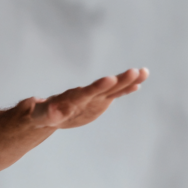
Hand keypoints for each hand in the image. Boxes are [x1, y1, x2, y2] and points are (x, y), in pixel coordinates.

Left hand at [25, 67, 148, 129]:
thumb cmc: (43, 114)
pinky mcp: (100, 101)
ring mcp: (95, 97)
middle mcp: (87, 94)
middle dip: (119, 80)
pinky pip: (115, 94)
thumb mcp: (43, 116)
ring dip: (128, 81)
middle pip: (105, 87)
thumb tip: (51, 111)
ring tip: (143, 72)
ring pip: (114, 88)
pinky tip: (139, 84)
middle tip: (135, 71)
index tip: (110, 79)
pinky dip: (126, 89)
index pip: (87, 91)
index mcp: (73, 98)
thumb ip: (49, 113)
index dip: (98, 87)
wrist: (50, 112)